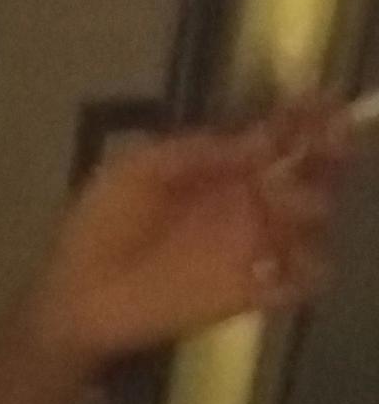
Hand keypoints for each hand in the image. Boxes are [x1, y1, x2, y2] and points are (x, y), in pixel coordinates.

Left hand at [31, 100, 355, 362]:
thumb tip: (258, 134)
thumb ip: (195, 151)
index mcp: (217, 167)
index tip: (326, 105)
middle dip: (324, 157)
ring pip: (314, 220)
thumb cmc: (97, 230)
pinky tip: (277, 263)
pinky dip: (306, 270)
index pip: (277, 135)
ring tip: (275, 213)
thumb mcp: (135, 172)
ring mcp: (251, 245)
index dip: (305, 118)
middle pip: (309, 171)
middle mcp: (245, 200)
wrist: (78, 298)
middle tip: (322, 153)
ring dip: (310, 211)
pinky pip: (303, 278)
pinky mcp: (251, 291)